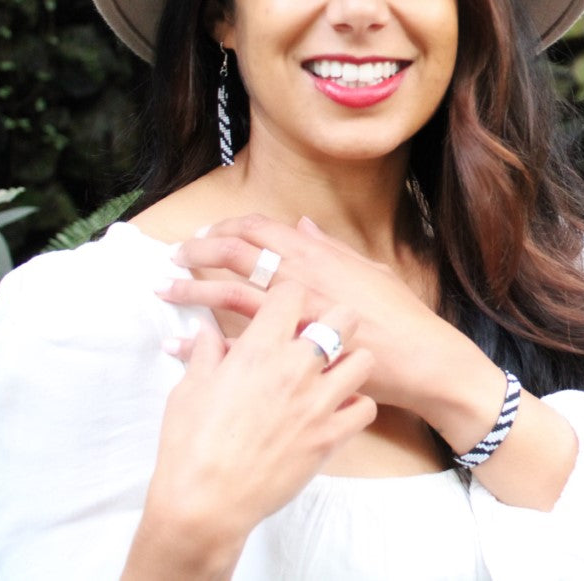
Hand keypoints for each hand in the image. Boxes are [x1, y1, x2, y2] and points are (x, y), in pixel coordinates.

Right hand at [130, 285, 374, 573]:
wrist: (205, 502)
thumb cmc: (190, 445)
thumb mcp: (189, 389)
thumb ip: (206, 351)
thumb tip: (206, 329)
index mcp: (258, 349)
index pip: (293, 293)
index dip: (290, 299)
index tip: (285, 313)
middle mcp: (295, 368)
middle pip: (343, 317)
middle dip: (335, 321)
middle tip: (321, 338)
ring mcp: (318, 402)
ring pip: (364, 360)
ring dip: (350, 363)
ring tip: (332, 374)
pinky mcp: (331, 435)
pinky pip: (366, 407)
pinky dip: (355, 406)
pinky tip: (336, 410)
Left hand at [160, 214, 489, 415]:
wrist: (419, 357)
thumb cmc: (400, 315)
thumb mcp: (368, 269)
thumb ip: (330, 247)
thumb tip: (303, 225)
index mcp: (317, 253)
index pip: (260, 228)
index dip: (227, 227)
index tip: (208, 234)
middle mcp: (299, 274)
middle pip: (234, 252)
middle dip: (198, 251)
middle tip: (174, 257)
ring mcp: (291, 312)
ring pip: (226, 292)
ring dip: (190, 289)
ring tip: (163, 290)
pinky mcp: (288, 348)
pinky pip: (233, 342)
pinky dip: (201, 342)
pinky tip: (178, 344)